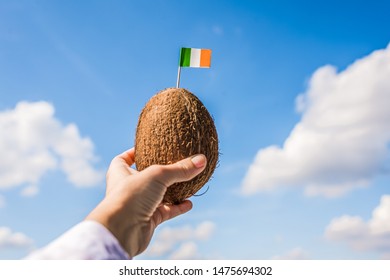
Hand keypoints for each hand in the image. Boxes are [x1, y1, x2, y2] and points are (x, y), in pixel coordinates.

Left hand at [85, 148, 206, 257]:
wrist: (121, 231)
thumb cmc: (130, 196)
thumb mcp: (158, 175)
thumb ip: (180, 168)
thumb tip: (201, 160)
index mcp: (120, 172)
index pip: (125, 158)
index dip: (135, 152)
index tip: (149, 147)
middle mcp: (128, 188)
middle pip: (146, 176)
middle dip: (161, 172)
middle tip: (177, 163)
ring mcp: (138, 205)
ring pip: (158, 195)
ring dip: (173, 190)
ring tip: (188, 182)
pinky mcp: (148, 220)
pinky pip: (166, 211)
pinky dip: (177, 207)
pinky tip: (189, 203)